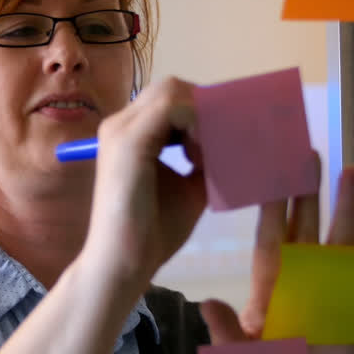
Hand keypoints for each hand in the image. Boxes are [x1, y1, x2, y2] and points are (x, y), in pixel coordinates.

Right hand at [81, 76, 207, 294]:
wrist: (124, 265)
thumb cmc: (153, 233)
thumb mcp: (190, 185)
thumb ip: (204, 158)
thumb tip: (233, 138)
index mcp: (130, 134)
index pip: (171, 99)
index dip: (202, 112)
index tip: (224, 142)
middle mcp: (120, 124)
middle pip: (173, 88)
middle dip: (206, 109)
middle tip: (223, 144)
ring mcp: (121, 130)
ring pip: (173, 91)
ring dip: (203, 115)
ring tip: (211, 153)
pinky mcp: (127, 142)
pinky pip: (171, 107)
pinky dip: (197, 123)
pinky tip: (202, 156)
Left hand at [200, 160, 353, 353]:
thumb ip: (228, 332)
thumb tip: (206, 304)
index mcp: (270, 285)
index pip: (270, 235)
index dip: (270, 204)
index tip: (268, 170)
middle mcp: (301, 279)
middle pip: (305, 226)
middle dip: (308, 190)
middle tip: (310, 152)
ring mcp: (332, 291)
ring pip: (340, 239)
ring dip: (346, 207)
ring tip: (352, 172)